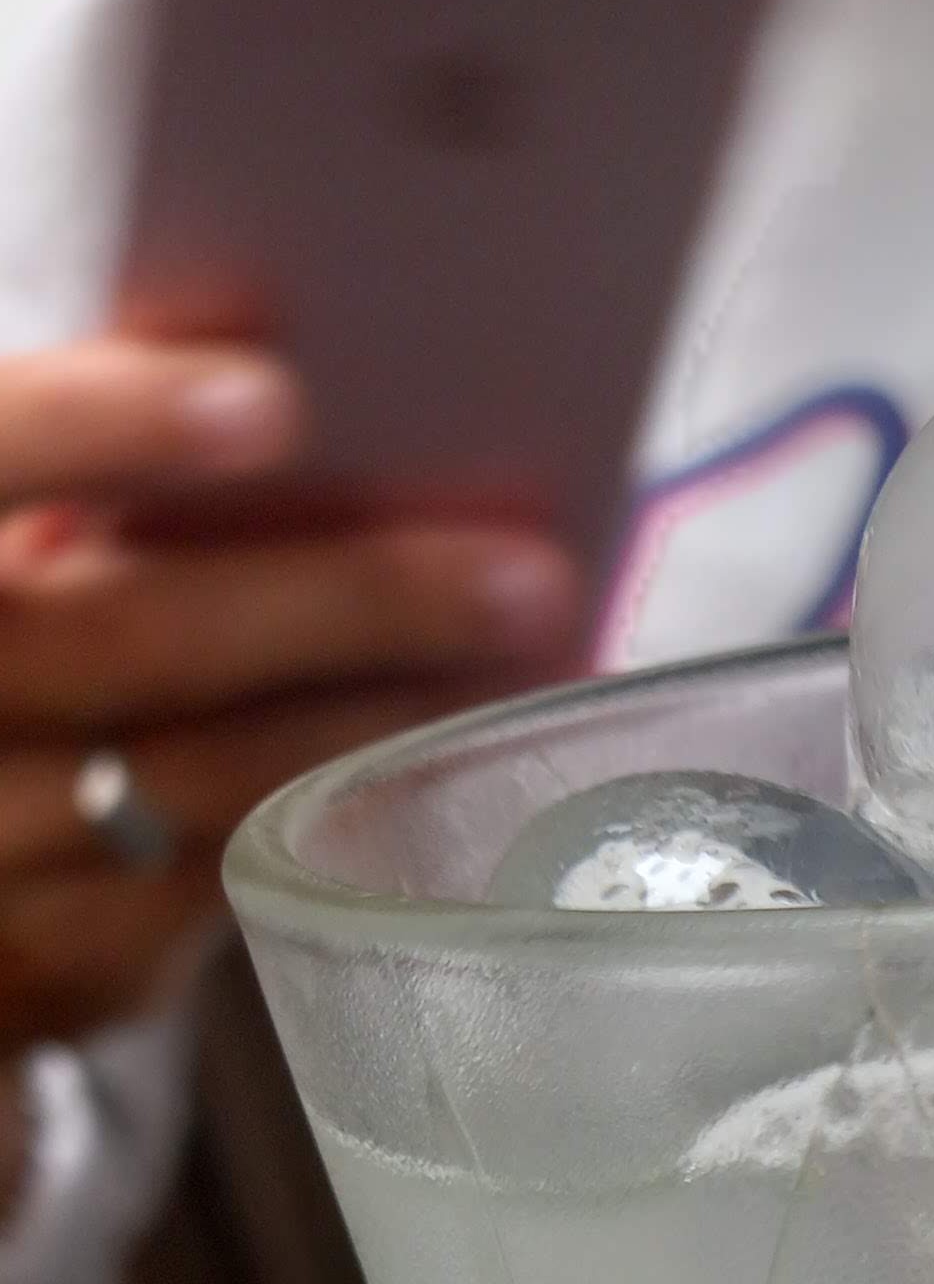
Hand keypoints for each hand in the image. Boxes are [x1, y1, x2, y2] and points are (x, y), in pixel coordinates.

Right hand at [0, 334, 579, 1086]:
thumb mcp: (2, 538)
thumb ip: (84, 460)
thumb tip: (254, 311)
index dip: (106, 425)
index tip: (273, 400)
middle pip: (128, 646)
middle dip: (344, 604)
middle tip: (520, 573)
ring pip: (203, 790)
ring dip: (389, 721)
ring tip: (532, 663)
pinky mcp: (57, 971)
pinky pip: (231, 891)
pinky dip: (360, 823)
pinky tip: (466, 770)